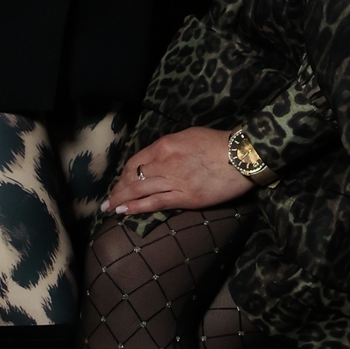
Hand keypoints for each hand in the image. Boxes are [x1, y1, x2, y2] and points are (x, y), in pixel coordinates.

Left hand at [103, 126, 253, 216]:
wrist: (241, 156)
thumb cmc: (218, 143)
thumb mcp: (189, 136)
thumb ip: (170, 147)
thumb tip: (158, 157)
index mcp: (164, 145)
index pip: (135, 161)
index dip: (124, 175)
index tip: (120, 183)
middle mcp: (164, 162)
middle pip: (133, 177)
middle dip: (118, 190)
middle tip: (108, 200)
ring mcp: (173, 180)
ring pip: (138, 191)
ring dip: (121, 200)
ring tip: (110, 209)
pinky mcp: (184, 197)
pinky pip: (154, 203)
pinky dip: (136, 208)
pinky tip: (124, 212)